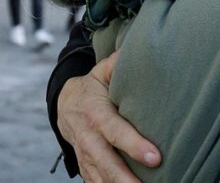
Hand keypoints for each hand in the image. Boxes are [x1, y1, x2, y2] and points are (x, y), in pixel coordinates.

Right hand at [57, 52, 160, 182]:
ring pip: (99, 176)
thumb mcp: (102, 72)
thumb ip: (118, 63)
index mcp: (95, 112)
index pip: (115, 130)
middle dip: (124, 177)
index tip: (155, 157)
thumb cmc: (92, 87)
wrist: (63, 104)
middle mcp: (87, 136)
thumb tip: (137, 49)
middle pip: (105, 161)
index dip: (133, 144)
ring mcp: (84, 153)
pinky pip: (93, 182)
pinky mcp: (84, 165)